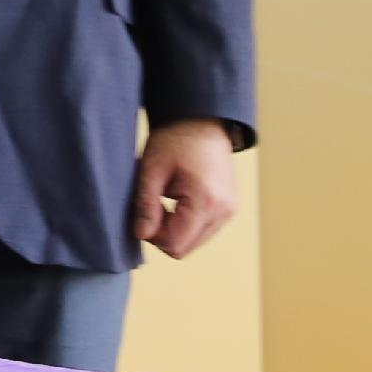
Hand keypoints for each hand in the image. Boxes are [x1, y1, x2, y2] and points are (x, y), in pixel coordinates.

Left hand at [131, 118, 237, 259]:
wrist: (202, 124)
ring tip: (164, 201)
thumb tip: (141, 235)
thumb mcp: (151, 171)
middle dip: (162, 234)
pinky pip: (202, 231)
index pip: (175, 244)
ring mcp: (229, 211)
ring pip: (193, 242)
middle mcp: (223, 211)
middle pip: (185, 248)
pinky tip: (176, 203)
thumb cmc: (174, 141)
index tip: (142, 214)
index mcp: (205, 202)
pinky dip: (185, 224)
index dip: (151, 235)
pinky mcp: (228, 209)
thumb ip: (146, 205)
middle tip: (151, 207)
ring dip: (174, 230)